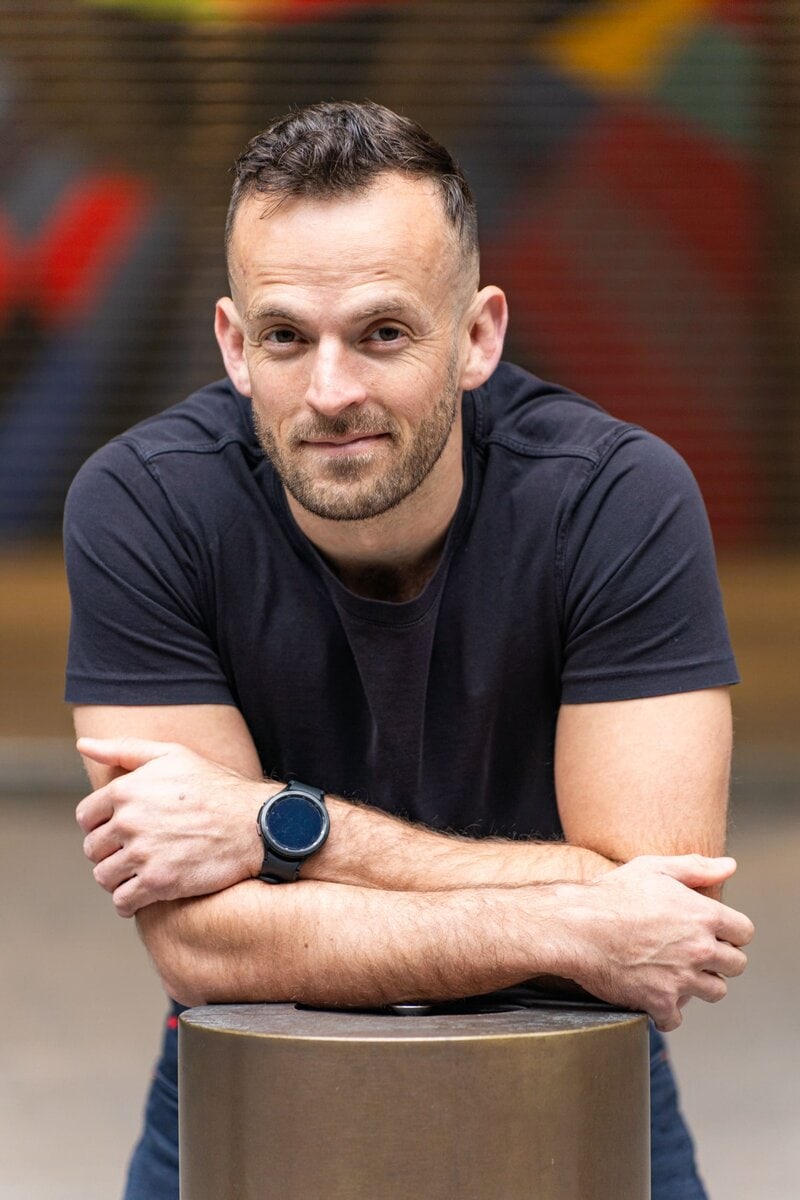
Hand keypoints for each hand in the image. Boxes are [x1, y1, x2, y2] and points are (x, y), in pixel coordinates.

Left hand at [76, 737, 273, 916]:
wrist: (256, 823)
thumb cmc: (215, 787)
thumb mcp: (173, 755)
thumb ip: (125, 749)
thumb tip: (84, 745)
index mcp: (126, 790)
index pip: (87, 817)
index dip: (101, 825)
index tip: (121, 831)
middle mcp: (129, 822)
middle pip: (93, 849)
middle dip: (109, 853)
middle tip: (133, 853)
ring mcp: (143, 854)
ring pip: (104, 877)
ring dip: (117, 878)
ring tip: (138, 873)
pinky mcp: (159, 883)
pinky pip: (122, 902)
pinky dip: (128, 902)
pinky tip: (143, 895)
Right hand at [561, 855, 753, 1031]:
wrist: (574, 926)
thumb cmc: (610, 895)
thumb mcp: (653, 868)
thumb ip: (696, 867)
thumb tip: (729, 866)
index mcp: (703, 915)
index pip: (744, 932)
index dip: (730, 931)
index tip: (714, 932)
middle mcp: (698, 948)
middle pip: (736, 965)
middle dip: (719, 958)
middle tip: (694, 952)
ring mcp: (681, 978)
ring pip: (715, 992)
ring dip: (699, 984)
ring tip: (676, 971)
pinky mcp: (659, 1002)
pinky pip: (677, 1018)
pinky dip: (666, 1010)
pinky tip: (652, 992)